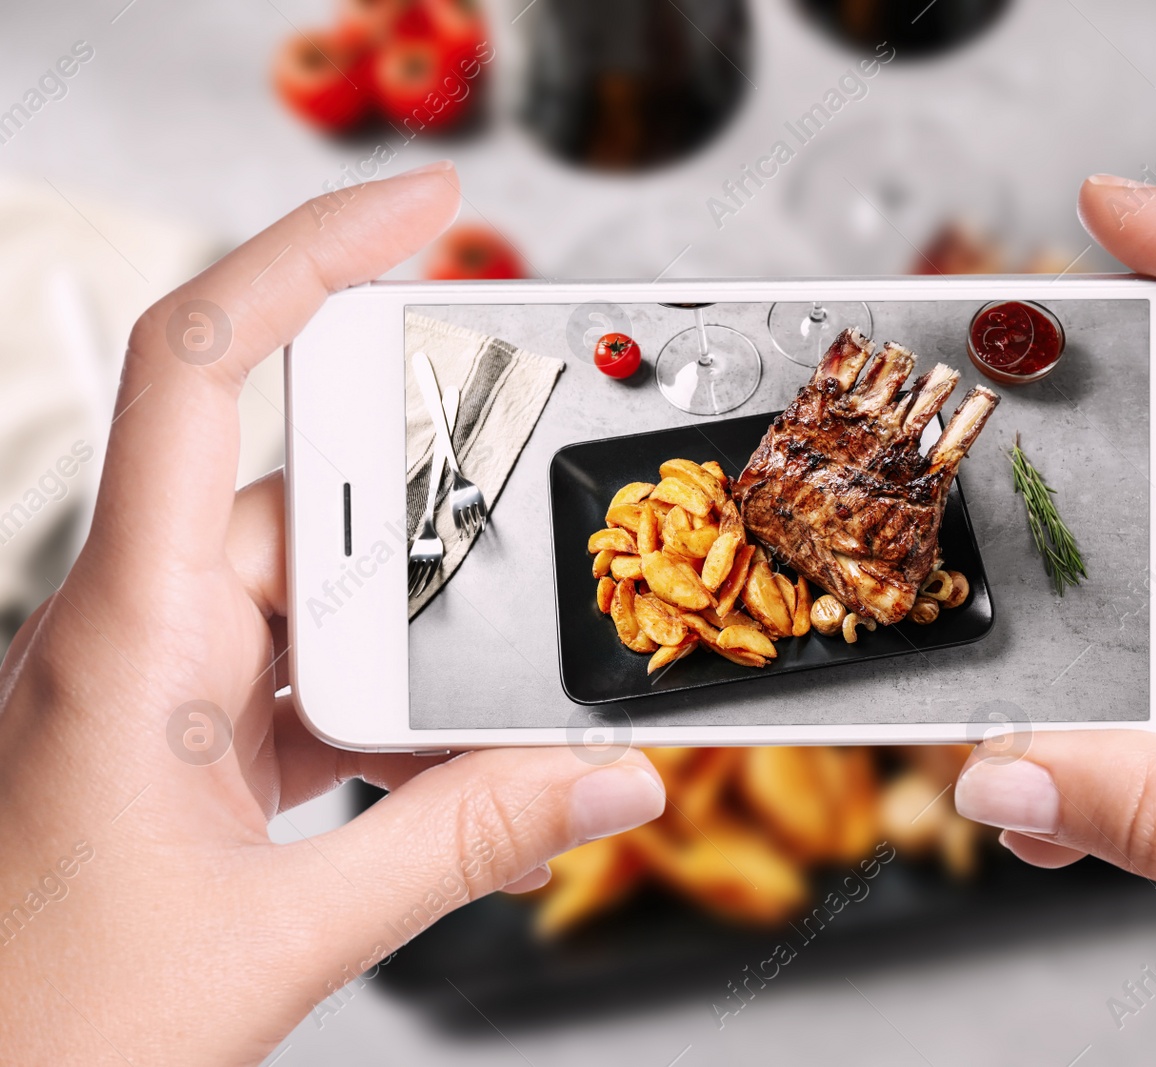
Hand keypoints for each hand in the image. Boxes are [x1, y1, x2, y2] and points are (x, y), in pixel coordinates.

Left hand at [0, 164, 664, 1064]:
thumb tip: (605, 781)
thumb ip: (460, 845)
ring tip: (503, 736)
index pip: (201, 373)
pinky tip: (452, 784)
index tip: (424, 209)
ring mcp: (156, 685)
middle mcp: (133, 630)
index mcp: (123, 634)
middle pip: (309, 504)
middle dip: (438, 547)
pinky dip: (393, 726)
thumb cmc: (35, 1030)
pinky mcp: (182, 741)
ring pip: (324, 606)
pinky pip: (312, 686)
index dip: (308, 257)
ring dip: (424, 667)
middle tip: (536, 575)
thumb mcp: (278, 938)